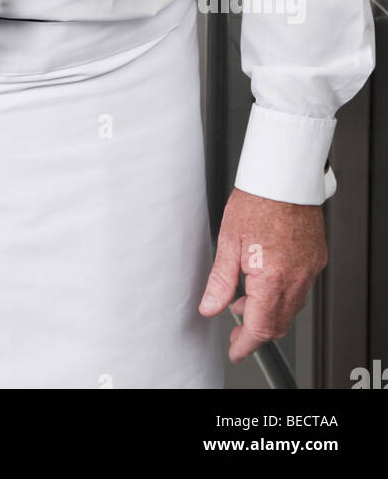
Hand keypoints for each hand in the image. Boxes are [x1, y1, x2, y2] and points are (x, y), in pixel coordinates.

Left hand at [198, 187, 327, 361]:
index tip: (236, 349)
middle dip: (256, 331)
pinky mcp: (316, 259)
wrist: (284, 177)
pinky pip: (301, 289)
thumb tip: (209, 307)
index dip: (245, 343)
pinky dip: (283, 294)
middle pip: (278, 323)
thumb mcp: (228, 241)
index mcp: (272, 276)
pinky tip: (265, 282)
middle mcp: (296, 277)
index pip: (260, 327)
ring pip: (291, 308)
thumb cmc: (257, 200)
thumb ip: (219, 280)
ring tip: (244, 301)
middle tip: (235, 329)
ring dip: (269, 312)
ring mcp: (309, 269)